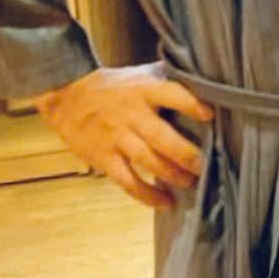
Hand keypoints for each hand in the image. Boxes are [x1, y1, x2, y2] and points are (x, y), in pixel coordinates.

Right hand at [33, 64, 213, 208]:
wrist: (67, 95)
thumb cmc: (112, 86)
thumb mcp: (139, 74)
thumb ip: (167, 80)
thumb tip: (203, 83)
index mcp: (143, 90)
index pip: (171, 94)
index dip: (191, 104)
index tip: (211, 114)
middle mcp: (131, 114)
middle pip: (162, 136)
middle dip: (186, 154)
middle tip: (203, 165)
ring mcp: (117, 137)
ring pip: (148, 160)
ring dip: (172, 175)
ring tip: (190, 182)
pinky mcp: (105, 158)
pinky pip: (128, 181)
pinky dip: (148, 195)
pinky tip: (165, 202)